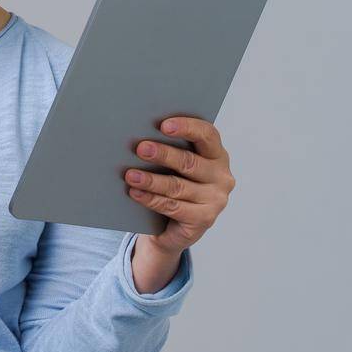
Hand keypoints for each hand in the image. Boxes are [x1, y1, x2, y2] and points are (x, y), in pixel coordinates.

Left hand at [122, 117, 236, 253]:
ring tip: (130, 175)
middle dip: (163, 154)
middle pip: (190, 162)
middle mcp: (221, 176)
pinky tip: (135, 193)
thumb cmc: (173, 186)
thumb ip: (168, 150)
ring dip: (151, 180)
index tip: (164, 125)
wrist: (172, 226)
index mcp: (216, 155)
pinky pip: (173, 207)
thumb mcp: (174, 166)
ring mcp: (215, 200)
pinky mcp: (204, 219)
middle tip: (141, 149)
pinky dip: (151, 199)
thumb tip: (141, 139)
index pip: (207, 135)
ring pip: (178, 186)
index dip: (187, 127)